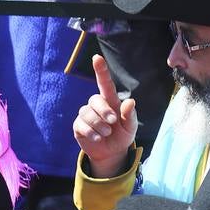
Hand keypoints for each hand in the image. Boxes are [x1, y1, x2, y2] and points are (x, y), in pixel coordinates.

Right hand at [73, 55, 137, 178]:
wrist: (112, 152)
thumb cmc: (123, 135)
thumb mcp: (131, 127)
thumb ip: (130, 115)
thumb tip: (130, 101)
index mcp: (111, 102)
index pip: (105, 83)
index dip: (101, 70)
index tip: (96, 57)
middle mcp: (97, 105)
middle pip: (95, 99)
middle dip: (105, 111)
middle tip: (113, 122)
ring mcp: (86, 114)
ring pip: (87, 113)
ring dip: (99, 125)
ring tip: (107, 134)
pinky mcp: (78, 125)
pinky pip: (81, 125)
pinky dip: (92, 133)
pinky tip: (98, 138)